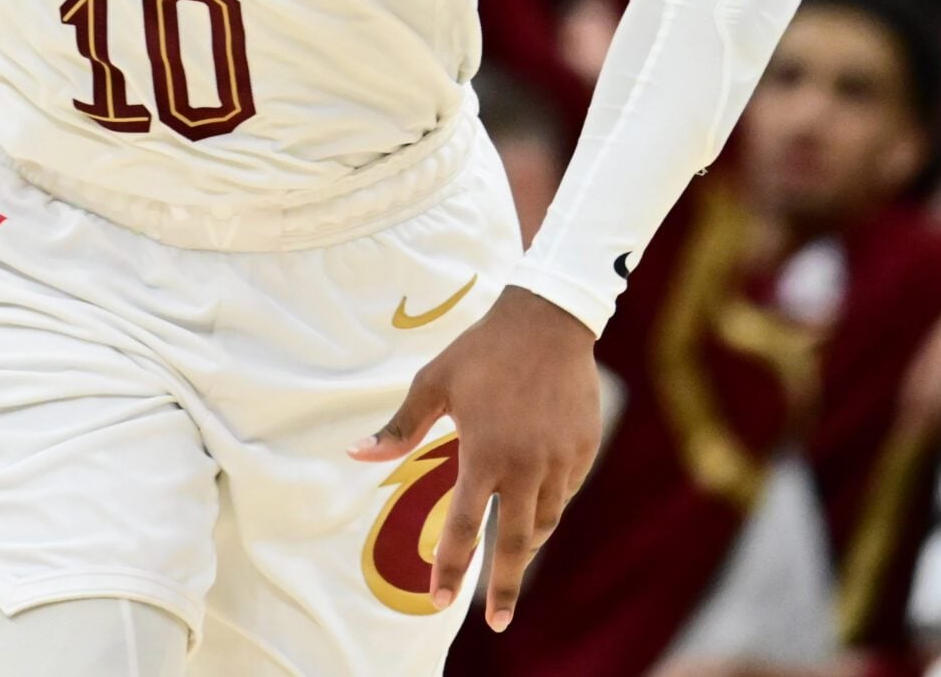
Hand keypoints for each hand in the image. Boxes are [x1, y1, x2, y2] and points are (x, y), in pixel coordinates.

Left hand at [350, 286, 601, 630]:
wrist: (548, 319)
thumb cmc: (482, 351)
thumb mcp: (434, 383)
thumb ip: (399, 428)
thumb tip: (355, 454)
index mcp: (485, 454)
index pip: (463, 528)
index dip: (450, 568)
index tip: (439, 600)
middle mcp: (526, 465)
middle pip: (515, 545)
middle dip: (504, 589)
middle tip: (498, 622)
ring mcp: (560, 459)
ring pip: (545, 520)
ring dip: (526, 543)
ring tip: (513, 557)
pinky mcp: (584, 448)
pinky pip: (566, 491)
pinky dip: (549, 504)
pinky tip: (537, 502)